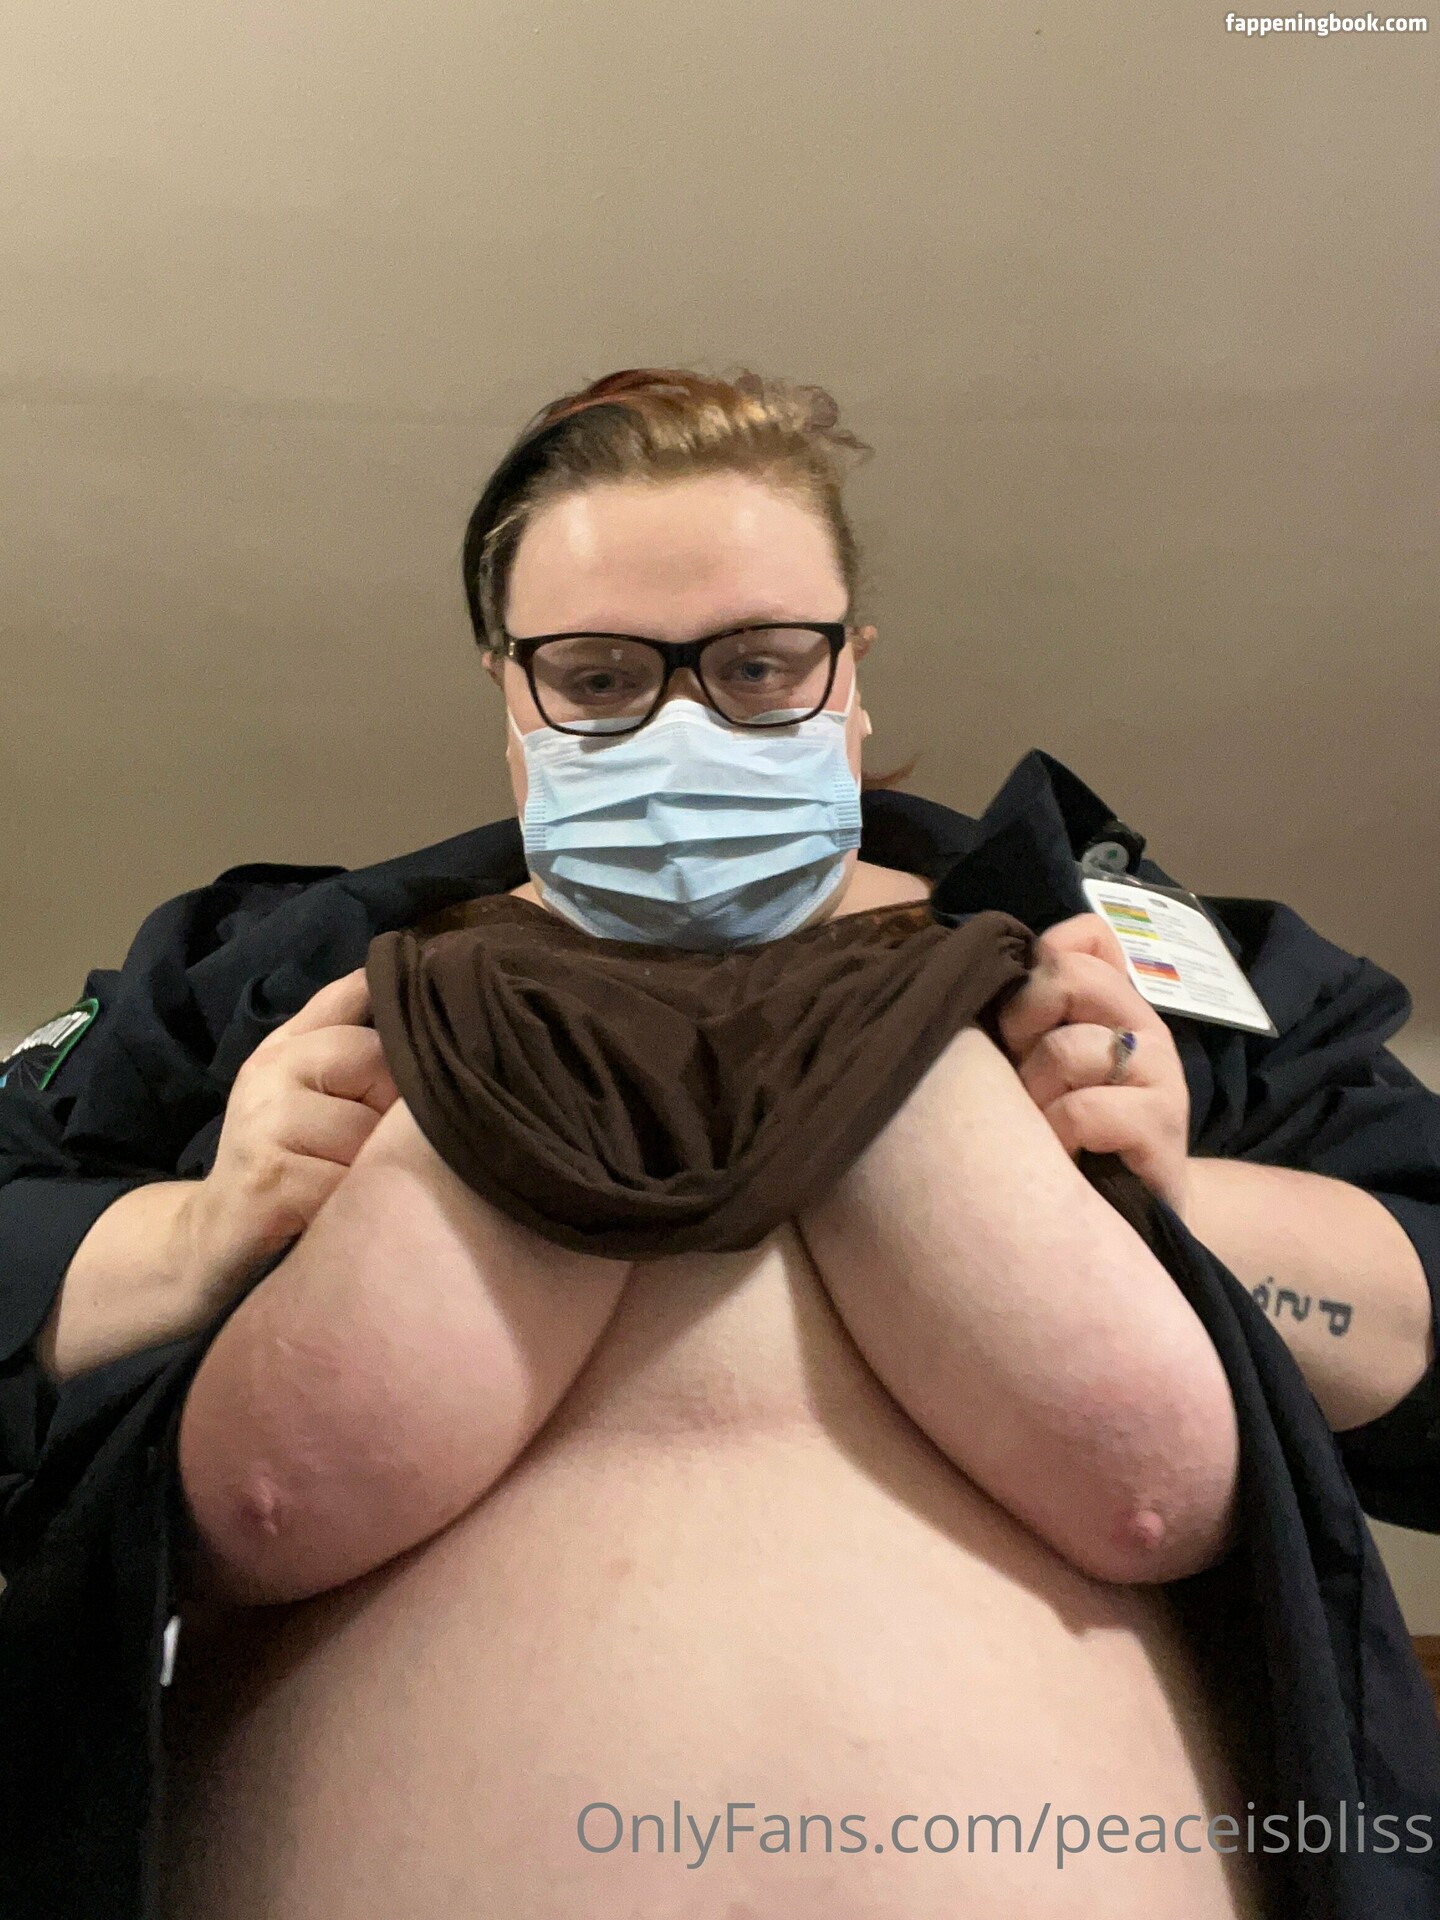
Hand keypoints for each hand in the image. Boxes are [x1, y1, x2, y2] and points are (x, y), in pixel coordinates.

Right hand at [184, 967, 401, 1296]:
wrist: (213, 1239)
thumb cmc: (278, 1155)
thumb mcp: (304, 1081)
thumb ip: (342, 1019)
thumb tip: (390, 962)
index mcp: (285, 1045)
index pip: (364, 1018)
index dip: (398, 1058)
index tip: (400, 1089)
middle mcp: (268, 1072)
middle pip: (377, 1067)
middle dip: (390, 1114)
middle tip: (371, 1151)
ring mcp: (263, 1126)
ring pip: (368, 1131)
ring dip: (378, 1165)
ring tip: (356, 1184)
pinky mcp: (268, 1183)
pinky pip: (348, 1182)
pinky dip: (356, 1204)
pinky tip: (338, 1212)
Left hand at [995, 913, 1191, 1219]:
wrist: (1129, 1215)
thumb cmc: (1068, 1133)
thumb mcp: (1039, 1063)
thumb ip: (1027, 1013)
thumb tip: (977, 968)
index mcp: (1116, 1002)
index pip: (1086, 936)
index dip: (1038, 966)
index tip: (1021, 1021)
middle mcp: (1145, 1026)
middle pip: (1069, 975)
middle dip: (1023, 1023)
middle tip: (1022, 1074)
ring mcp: (1161, 1074)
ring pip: (1068, 1048)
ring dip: (1036, 1092)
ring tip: (1042, 1124)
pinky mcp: (1163, 1126)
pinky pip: (1083, 1110)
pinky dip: (1057, 1133)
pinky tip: (1062, 1154)